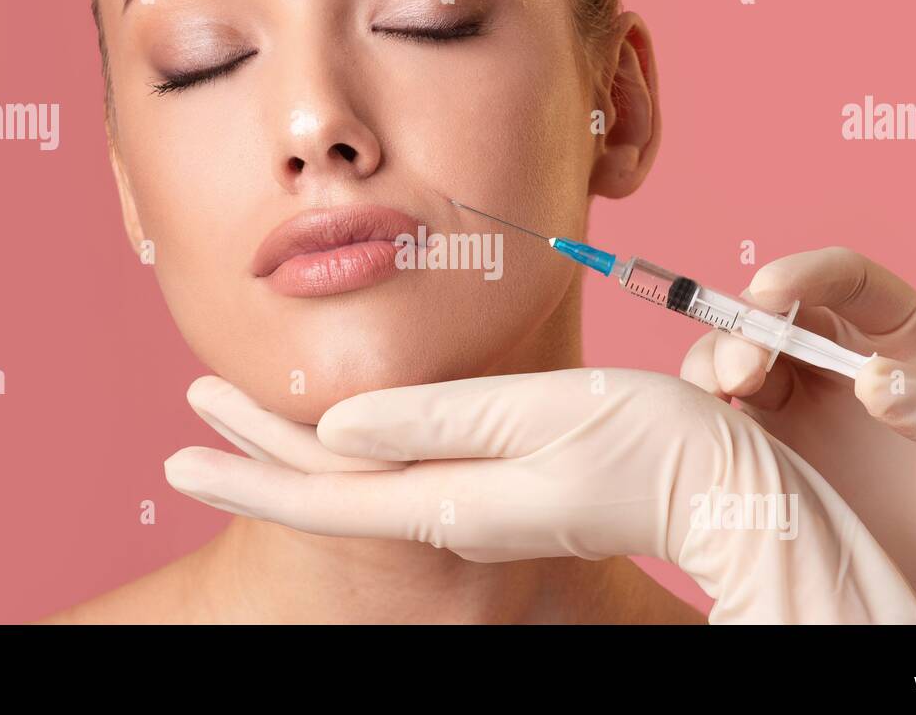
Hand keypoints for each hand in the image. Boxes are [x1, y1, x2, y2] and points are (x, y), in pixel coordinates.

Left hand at [166, 368, 915, 622]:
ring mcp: (479, 501)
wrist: (735, 495)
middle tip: (192, 407)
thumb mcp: (546, 421)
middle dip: (256, 446)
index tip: (180, 445)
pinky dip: (354, 442)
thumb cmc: (655, 446)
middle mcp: (455, 508)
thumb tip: (338, 428)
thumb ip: (441, 422)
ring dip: (295, 441)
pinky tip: (341, 428)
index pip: (325, 488)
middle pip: (329, 481)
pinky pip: (405, 462)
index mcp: (455, 496)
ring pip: (360, 471)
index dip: (249, 465)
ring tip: (241, 414)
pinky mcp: (503, 484)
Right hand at [681, 246, 915, 623]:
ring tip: (722, 395)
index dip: (805, 274)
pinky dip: (701, 410)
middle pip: (776, 314)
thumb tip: (872, 379)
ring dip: (716, 361)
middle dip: (747, 327)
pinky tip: (704, 429)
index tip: (770, 289)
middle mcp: (839, 360)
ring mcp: (797, 403)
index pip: (847, 281)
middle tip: (743, 371)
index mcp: (899, 338)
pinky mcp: (764, 447)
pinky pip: (719, 413)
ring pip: (736, 354)